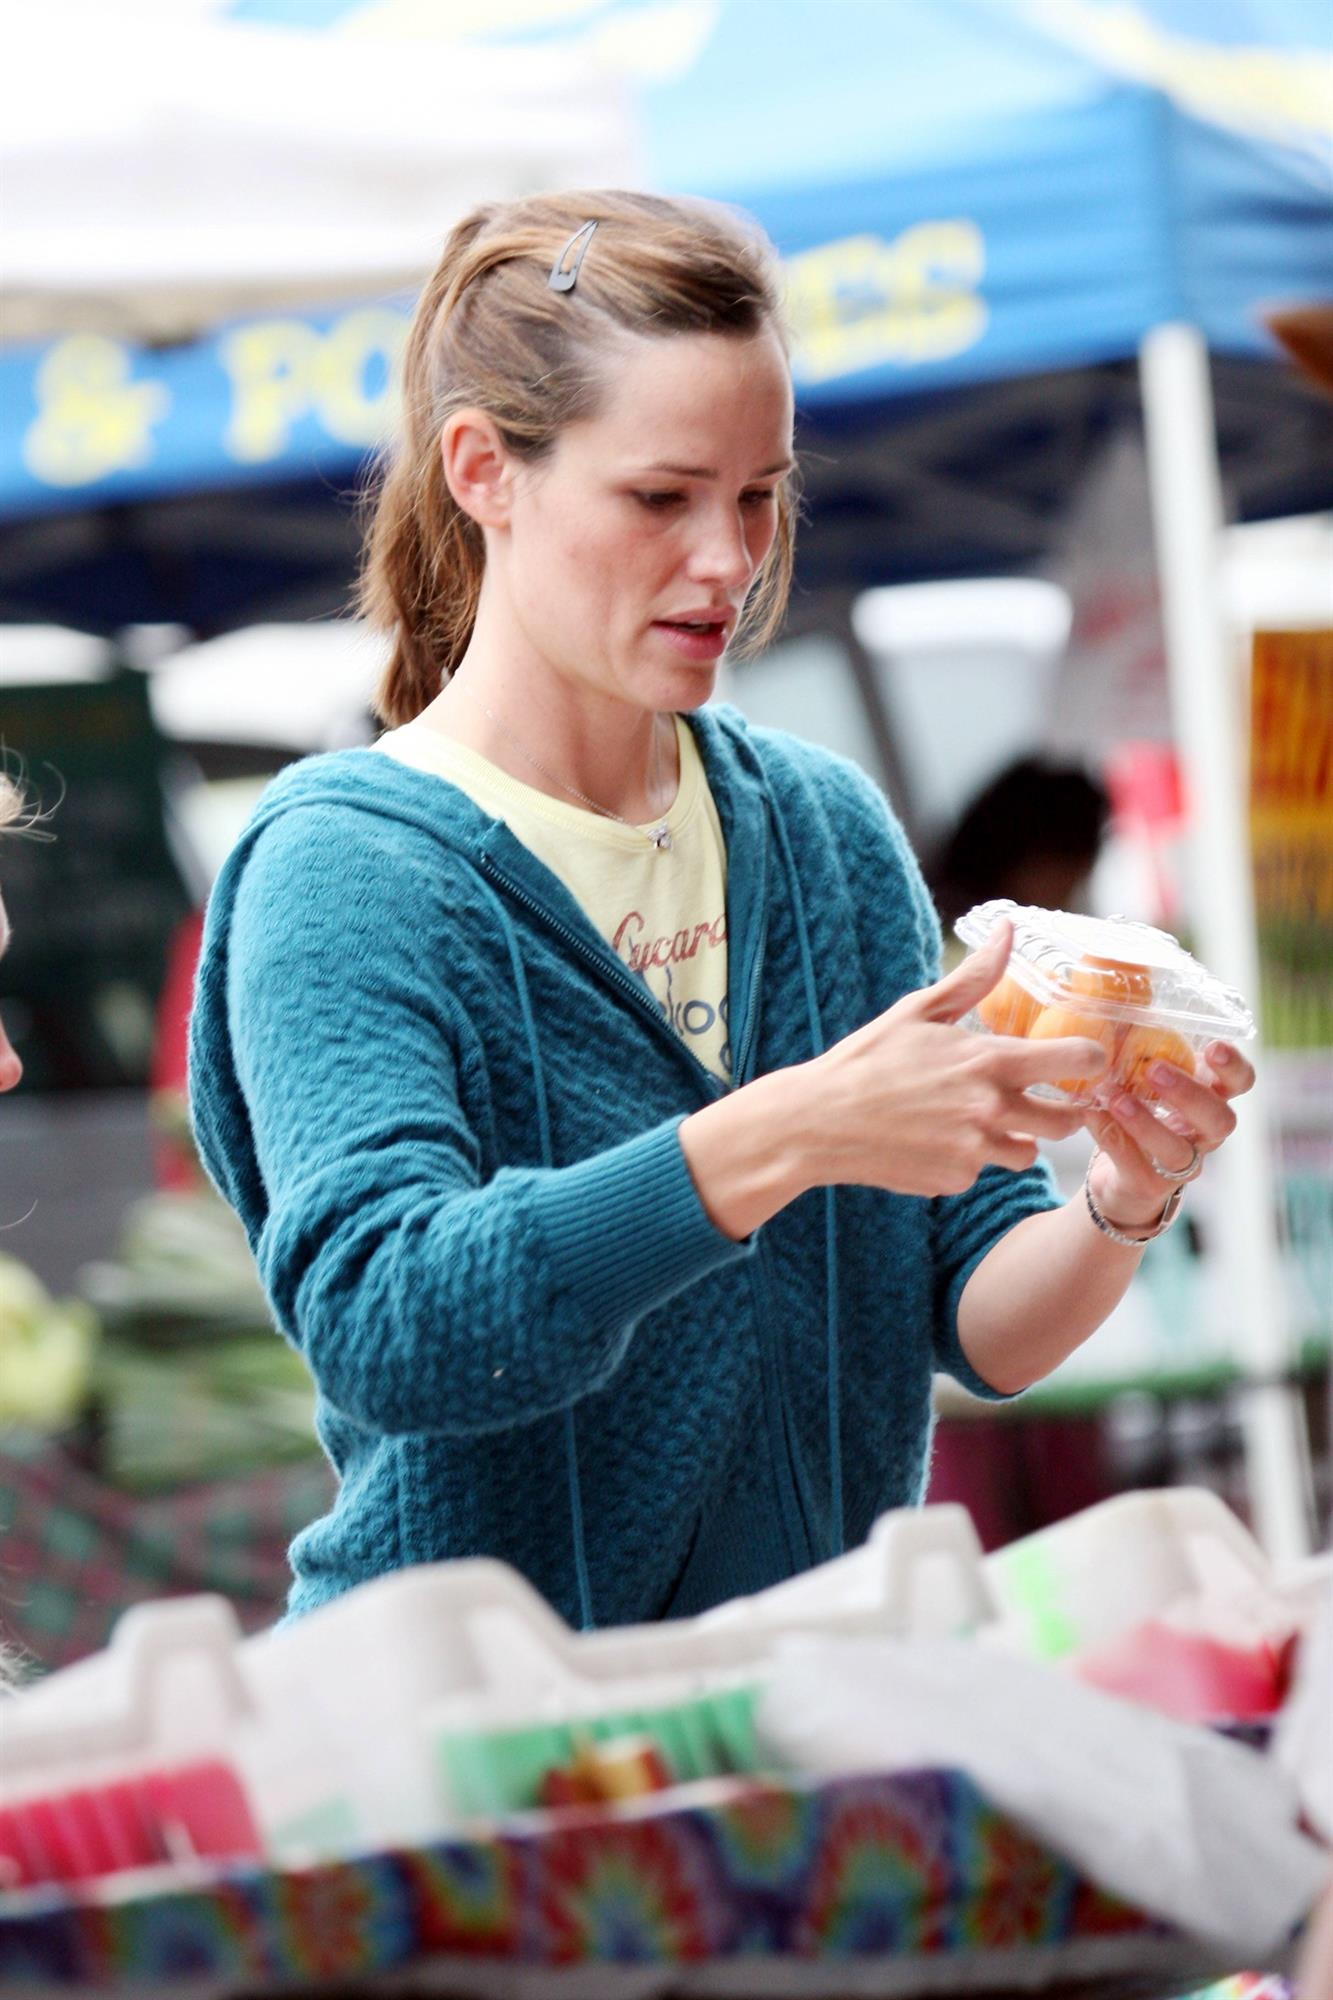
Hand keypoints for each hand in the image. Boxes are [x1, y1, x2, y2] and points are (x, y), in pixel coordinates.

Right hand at [807, 921, 1105, 1197]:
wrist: (818, 1122)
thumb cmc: (867, 1060)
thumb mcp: (918, 1011)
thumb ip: (973, 978)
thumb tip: (1010, 931)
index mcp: (987, 1060)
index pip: (1075, 1060)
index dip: (1092, 1060)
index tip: (1087, 1061)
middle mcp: (990, 1109)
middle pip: (1068, 1120)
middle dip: (1066, 1112)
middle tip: (1050, 1102)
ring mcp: (974, 1150)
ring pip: (1028, 1153)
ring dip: (1017, 1139)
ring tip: (979, 1120)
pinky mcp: (955, 1180)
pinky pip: (982, 1171)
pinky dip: (969, 1158)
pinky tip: (936, 1140)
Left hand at [1085, 1038, 1255, 1228]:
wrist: (1117, 1180)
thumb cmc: (1134, 1116)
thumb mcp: (1141, 1081)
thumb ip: (1136, 1051)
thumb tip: (1111, 1003)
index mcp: (1209, 1100)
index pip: (1240, 1083)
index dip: (1234, 1067)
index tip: (1214, 1046)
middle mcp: (1203, 1135)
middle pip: (1221, 1119)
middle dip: (1189, 1093)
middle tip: (1154, 1068)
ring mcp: (1180, 1166)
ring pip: (1179, 1150)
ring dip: (1146, 1121)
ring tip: (1117, 1097)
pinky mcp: (1149, 1186)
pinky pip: (1137, 1166)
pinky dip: (1113, 1138)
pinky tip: (1092, 1115)